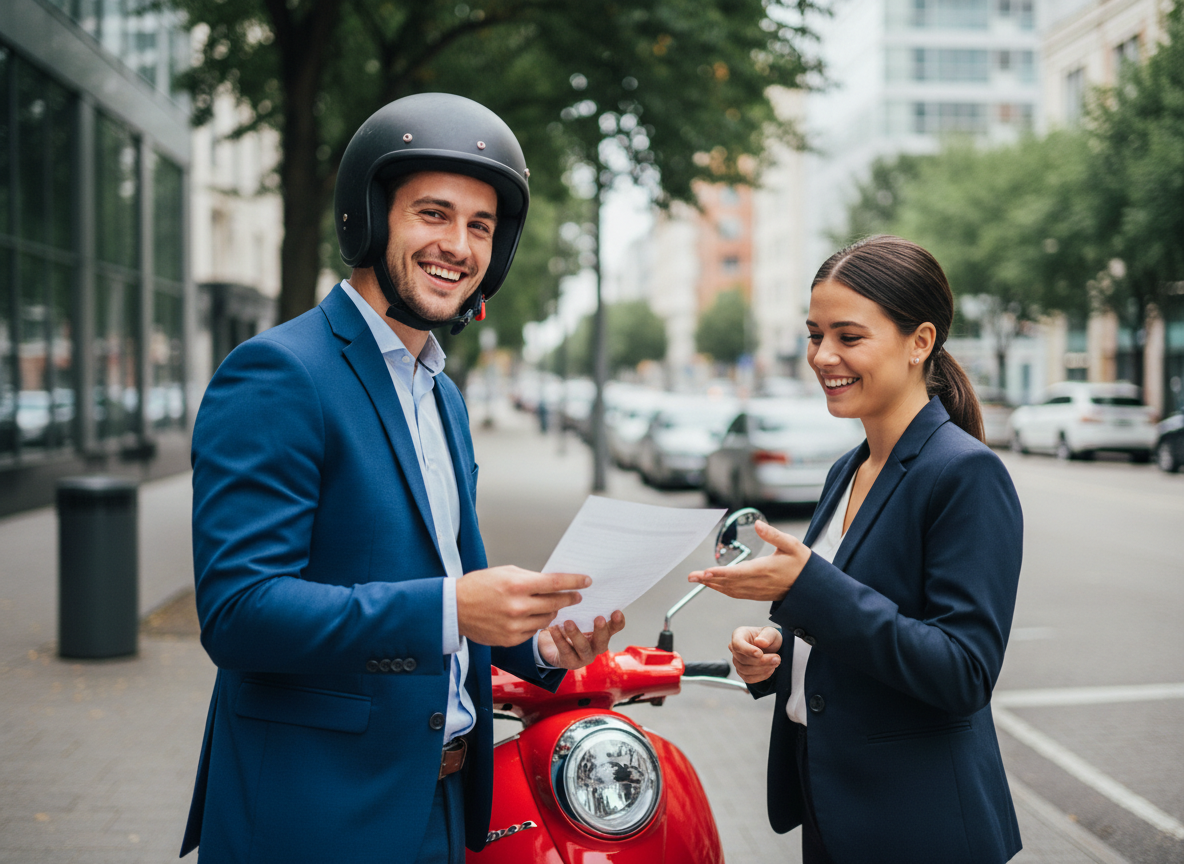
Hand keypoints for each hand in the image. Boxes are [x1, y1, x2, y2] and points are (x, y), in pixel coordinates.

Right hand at [456, 566, 588, 646]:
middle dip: (569, 598)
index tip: (586, 580)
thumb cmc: (479, 586)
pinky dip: (535, 623)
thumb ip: (530, 578)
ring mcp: (515, 626)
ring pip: (546, 619)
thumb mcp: (505, 573)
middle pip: (555, 603)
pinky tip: (530, 617)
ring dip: (551, 612)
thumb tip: (552, 583)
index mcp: (517, 586)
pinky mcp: (511, 640)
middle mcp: (518, 607)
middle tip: (576, 596)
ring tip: (550, 606)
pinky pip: (533, 631)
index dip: (573, 581)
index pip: (554, 583)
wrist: (454, 608)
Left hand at [538, 610, 625, 669]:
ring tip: (568, 622)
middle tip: (599, 618)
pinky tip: (553, 628)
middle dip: (601, 629)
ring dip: (576, 634)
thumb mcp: (578, 615)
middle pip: (603, 640)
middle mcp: (597, 645)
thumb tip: (582, 582)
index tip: (616, 611)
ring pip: (583, 647)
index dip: (618, 621)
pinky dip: (559, 639)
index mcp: (603, 632)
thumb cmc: (568, 624)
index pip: (616, 628)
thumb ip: (584, 606)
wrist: (551, 645)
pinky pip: (565, 650)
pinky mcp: (570, 662)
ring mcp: (584, 656)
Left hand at [687, 521, 809, 601]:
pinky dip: (723, 590)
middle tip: (691, 577)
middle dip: (708, 580)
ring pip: (730, 590)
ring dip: (712, 585)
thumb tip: (757, 524)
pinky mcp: (757, 594)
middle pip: (728, 583)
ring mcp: (756, 591)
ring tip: (697, 580)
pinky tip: (715, 585)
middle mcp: (757, 583)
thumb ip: (773, 535)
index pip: (737, 573)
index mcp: (764, 570)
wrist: (811, 586)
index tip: (705, 572)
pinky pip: (736, 593)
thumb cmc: (801, 563)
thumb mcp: (791, 544)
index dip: (719, 574)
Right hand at [730, 625, 783, 684]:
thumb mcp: (771, 632)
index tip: (760, 654)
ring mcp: (736, 661)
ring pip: (745, 670)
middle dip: (762, 661)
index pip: (737, 644)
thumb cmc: (768, 638)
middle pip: (743, 659)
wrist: (770, 647)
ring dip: (763, 669)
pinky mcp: (741, 672)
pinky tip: (770, 669)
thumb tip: (759, 642)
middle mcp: (734, 648)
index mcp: (739, 634)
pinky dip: (761, 676)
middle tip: (776, 658)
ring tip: (775, 663)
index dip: (747, 650)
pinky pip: (748, 678)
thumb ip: (767, 635)